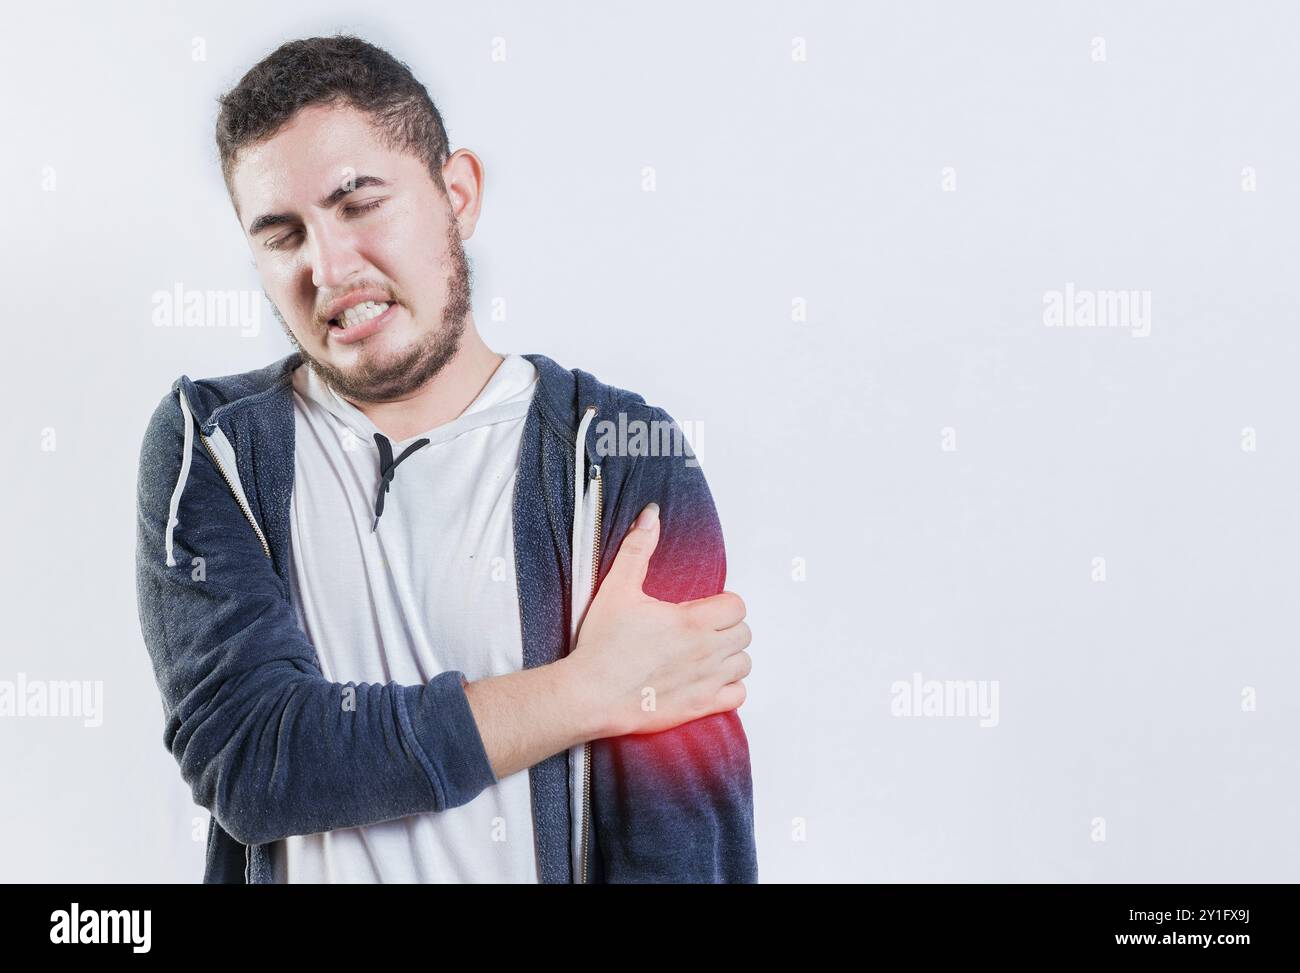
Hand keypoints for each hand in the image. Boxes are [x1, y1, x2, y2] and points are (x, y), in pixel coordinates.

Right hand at [565, 502, 751, 736]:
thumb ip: (638, 549)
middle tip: (702, 628)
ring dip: (730, 656)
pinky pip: (739, 695)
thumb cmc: (602, 645)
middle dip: (728, 628)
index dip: (724, 603)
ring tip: (706, 652)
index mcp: (692, 620)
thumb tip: (651, 516)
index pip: (737, 606)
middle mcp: (706, 651)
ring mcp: (706, 681)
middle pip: (744, 634)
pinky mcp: (700, 707)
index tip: (704, 607)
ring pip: (744, 664)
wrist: (590, 694)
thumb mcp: (617, 589)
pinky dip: (730, 687)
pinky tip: (708, 679)